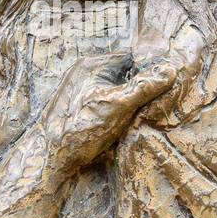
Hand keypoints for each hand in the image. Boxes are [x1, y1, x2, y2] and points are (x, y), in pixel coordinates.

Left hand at [38, 52, 178, 170]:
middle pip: (125, 74)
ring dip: (132, 102)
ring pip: (118, 91)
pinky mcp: (81, 110)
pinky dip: (121, 113)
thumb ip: (142, 87)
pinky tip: (127, 127)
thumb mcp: (116, 107)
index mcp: (93, 66)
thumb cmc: (78, 130)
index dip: (151, 69)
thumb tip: (170, 70)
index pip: (132, 58)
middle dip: (143, 87)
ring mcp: (82, 92)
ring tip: (145, 116)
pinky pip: (108, 104)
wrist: (47, 160)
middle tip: (161, 102)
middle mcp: (86, 74)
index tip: (169, 82)